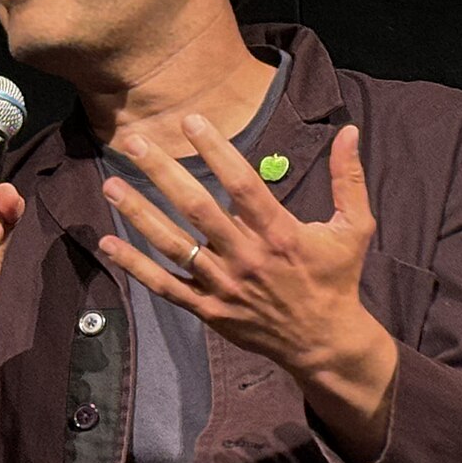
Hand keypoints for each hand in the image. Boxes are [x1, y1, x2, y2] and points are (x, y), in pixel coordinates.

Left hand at [99, 116, 397, 461]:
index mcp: (280, 233)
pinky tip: (108, 243)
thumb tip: (351, 130)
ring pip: (173, 244)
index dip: (215, 150)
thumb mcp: (354, 227)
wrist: (323, 342)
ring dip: (139, 213)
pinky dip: (135, 265)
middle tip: (134, 142)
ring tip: (111, 184)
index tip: (191, 121)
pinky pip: (165, 285)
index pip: (241, 184)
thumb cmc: (336, 279)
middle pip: (197, 207)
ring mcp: (223, 284)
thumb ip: (348, 178)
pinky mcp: (208, 308)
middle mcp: (246, 257)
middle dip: (163, 172)